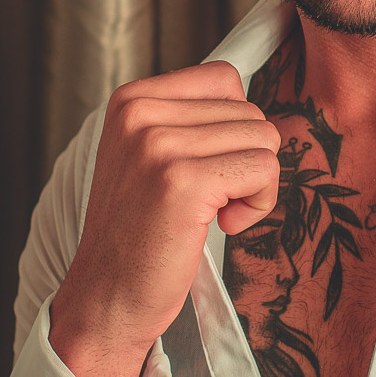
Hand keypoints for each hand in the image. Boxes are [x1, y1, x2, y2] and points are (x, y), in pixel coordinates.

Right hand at [49, 62, 281, 376]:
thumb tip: (268, 112)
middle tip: (207, 200)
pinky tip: (220, 225)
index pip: (224, 79)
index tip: (204, 167)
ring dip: (253, 184)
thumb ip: (194, 122)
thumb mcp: (151, 156)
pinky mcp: (183, 182)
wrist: (107, 297)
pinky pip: (264, 170)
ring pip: (263, 139)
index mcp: (131, 100)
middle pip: (249, 111)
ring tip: (211, 213)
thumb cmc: (140, 233)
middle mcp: (140, 114)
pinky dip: (257, 205)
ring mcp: (159, 146)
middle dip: (244, 159)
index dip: (232, 127)